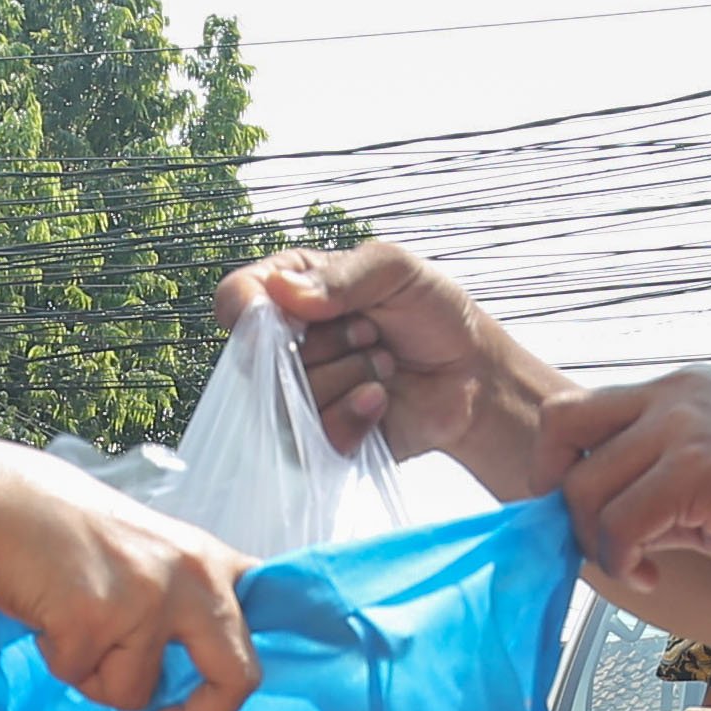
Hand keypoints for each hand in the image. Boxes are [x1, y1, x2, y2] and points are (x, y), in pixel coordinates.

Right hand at [0, 436, 261, 710]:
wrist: (0, 501)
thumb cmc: (64, 529)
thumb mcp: (147, 551)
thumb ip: (178, 599)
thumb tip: (178, 671)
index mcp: (208, 560)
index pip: (261, 627)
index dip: (236, 680)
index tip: (202, 698)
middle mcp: (191, 579)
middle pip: (237, 676)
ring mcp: (147, 601)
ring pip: (132, 691)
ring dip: (94, 673)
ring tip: (69, 621)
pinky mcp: (97, 621)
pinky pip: (78, 675)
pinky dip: (55, 656)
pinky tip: (47, 612)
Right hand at [214, 241, 561, 489]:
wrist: (473, 376)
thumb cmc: (434, 314)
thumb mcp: (396, 271)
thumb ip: (342, 277)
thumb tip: (283, 293)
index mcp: (292, 291)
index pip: (237, 297)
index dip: (246, 310)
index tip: (281, 316)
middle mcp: (286, 345)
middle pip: (260, 356)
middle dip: (327, 344)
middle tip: (371, 332)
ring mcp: (299, 395)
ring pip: (287, 399)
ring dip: (346, 378)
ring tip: (383, 364)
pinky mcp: (319, 439)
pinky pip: (311, 439)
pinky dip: (351, 417)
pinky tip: (379, 400)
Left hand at [542, 372, 710, 588]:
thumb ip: (662, 489)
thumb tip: (610, 528)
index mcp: (676, 390)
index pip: (580, 411)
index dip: (564, 466)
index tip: (585, 515)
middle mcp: (670, 396)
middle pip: (560, 429)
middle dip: (558, 494)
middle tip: (590, 541)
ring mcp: (679, 428)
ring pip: (583, 489)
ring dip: (596, 542)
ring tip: (637, 566)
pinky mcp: (692, 472)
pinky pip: (618, 524)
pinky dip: (622, 561)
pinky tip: (652, 576)